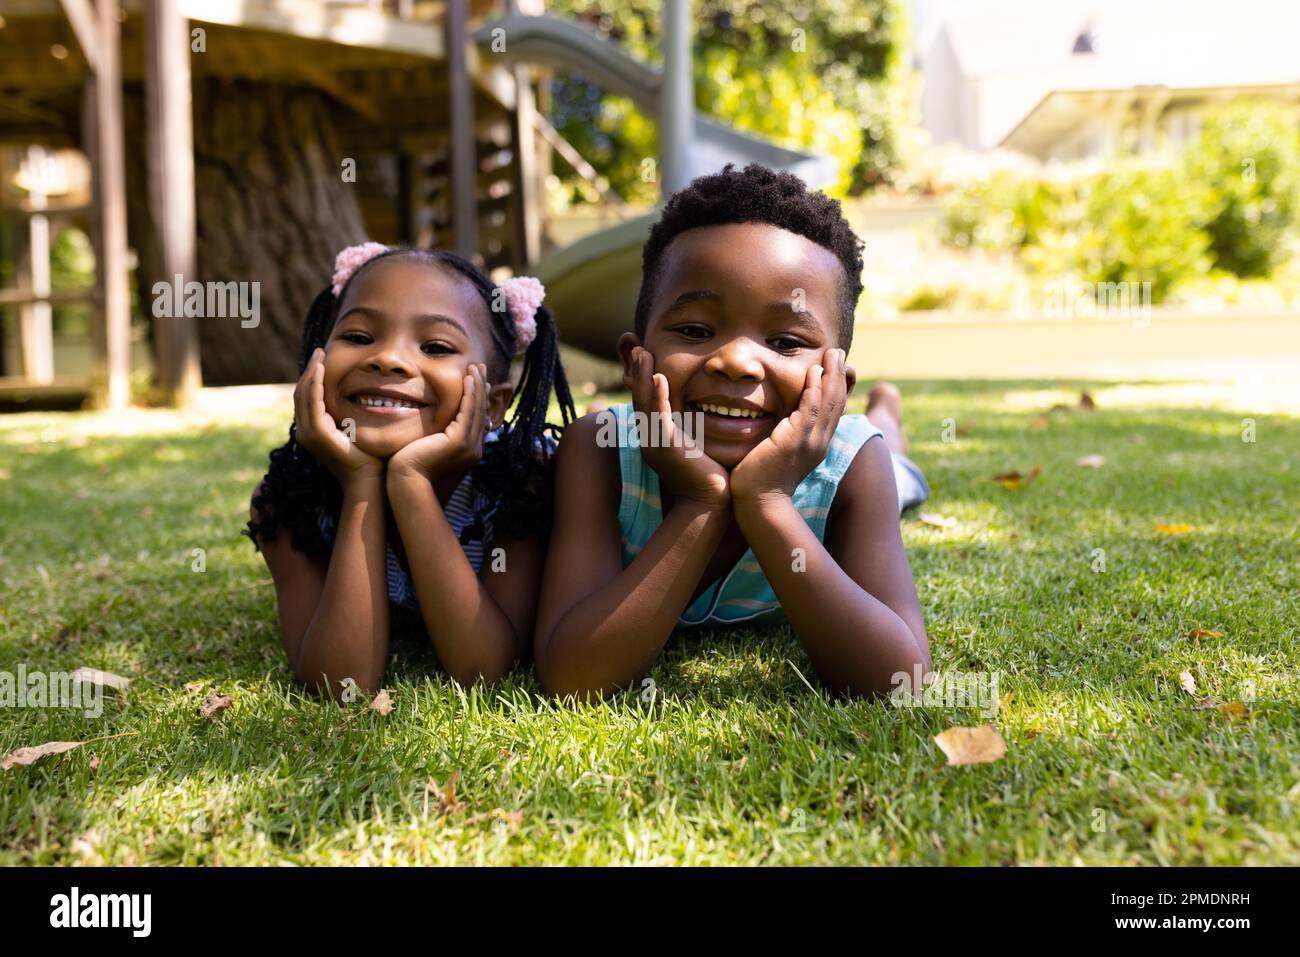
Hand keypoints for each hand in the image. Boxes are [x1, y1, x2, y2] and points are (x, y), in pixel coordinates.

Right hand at [294, 347, 383, 485]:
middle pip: (302, 393)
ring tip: (320, 355)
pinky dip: (315, 384)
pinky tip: (321, 370)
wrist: (368, 480)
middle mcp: (305, 432)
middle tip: (320, 352)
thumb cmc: (368, 458)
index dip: (312, 378)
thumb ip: (350, 416)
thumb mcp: (356, 431)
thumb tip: (363, 398)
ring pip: (304, 394)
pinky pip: (312, 402)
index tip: (322, 360)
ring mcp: (308, 433)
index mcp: (313, 431)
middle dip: (310, 370)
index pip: (307, 398)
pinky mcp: (317, 433)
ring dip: (311, 372)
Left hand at [388, 363, 490, 482]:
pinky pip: (468, 411)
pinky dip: (469, 393)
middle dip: (481, 386)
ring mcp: (469, 446)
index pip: (477, 417)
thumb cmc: (411, 463)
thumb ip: (439, 430)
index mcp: (469, 449)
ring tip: (475, 367)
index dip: (478, 396)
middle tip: (480, 367)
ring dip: (477, 385)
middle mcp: (474, 448)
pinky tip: (468, 378)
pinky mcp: (460, 441)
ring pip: (477, 408)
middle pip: (481, 411)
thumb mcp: (430, 441)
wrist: (406, 479)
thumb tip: (438, 417)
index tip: (477, 378)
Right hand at [627, 346, 729, 508]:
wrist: (711, 503)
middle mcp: (650, 441)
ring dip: (643, 377)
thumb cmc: (710, 476)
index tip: (646, 358)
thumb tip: (702, 415)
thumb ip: (693, 431)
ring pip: (645, 405)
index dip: (643, 382)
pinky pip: (658, 417)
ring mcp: (655, 444)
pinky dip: (658, 396)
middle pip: (640, 400)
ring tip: (644, 354)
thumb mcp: (697, 448)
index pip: (646, 405)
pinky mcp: (666, 447)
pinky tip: (658, 377)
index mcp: (656, 440)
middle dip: (638, 373)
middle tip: (639, 349)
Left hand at [731, 348, 850, 505]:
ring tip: (832, 354)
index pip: (831, 412)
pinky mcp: (797, 440)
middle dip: (838, 376)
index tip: (833, 368)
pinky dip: (815, 389)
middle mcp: (819, 442)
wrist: (757, 503)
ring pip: (828, 402)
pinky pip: (811, 409)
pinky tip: (815, 372)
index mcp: (815, 445)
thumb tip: (773, 425)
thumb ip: (779, 436)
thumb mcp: (775, 453)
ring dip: (831, 376)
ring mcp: (810, 441)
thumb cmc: (759, 481)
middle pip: (836, 404)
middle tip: (838, 353)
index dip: (835, 389)